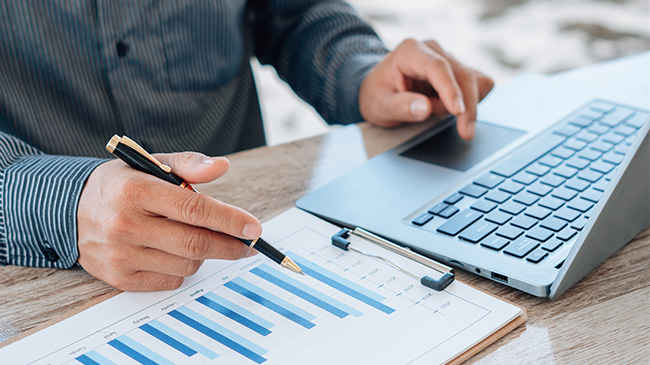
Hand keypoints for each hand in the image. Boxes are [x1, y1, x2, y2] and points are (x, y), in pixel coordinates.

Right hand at [77, 152, 261, 290]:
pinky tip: (173, 251)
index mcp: (134, 190)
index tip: (253, 228)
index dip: (230, 220)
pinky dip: (183, 267)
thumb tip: (221, 167)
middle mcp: (124, 224)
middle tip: (248, 244)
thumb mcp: (150, 163)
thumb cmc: (120, 186)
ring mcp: (121, 255)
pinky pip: (171, 279)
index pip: (194, 209)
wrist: (69, 212)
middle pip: (195, 243)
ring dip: (204, 253)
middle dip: (230, 245)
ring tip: (196, 237)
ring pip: (187, 263)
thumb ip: (188, 164)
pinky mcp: (120, 278)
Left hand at [359, 38, 493, 139]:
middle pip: (461, 74)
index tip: (457, 112)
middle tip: (466, 133)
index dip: (450, 89)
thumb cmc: (378, 95)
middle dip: (467, 105)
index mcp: (410, 52)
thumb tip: (425, 108)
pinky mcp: (458, 69)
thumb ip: (401, 107)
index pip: (437, 67)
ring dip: (466, 105)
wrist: (379, 88)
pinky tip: (452, 110)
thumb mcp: (380, 106)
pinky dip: (471, 101)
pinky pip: (478, 83)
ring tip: (438, 117)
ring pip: (473, 80)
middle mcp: (431, 50)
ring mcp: (447, 57)